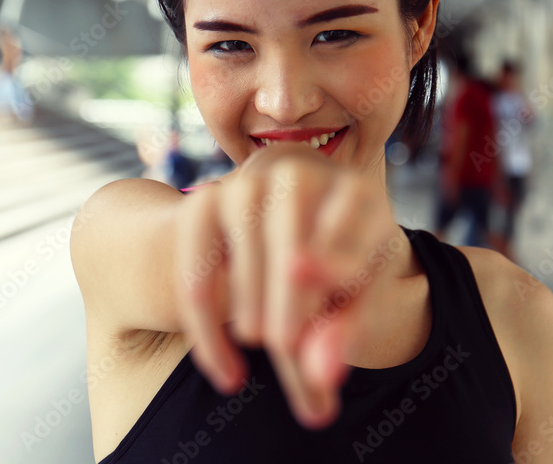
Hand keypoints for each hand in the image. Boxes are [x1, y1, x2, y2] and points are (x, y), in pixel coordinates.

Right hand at [172, 141, 402, 428]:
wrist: (290, 239)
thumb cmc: (336, 273)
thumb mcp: (357, 300)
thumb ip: (347, 330)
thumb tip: (322, 377)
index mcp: (356, 193)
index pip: (351, 212)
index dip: (337, 256)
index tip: (327, 289)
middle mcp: (300, 174)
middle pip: (290, 223)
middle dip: (286, 287)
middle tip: (285, 345)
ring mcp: (248, 185)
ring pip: (242, 239)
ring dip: (247, 301)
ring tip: (260, 353)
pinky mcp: (203, 205)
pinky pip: (196, 262)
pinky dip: (205, 321)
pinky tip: (224, 367)